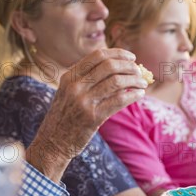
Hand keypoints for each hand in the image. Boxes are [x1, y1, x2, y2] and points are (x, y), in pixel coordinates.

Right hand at [27, 48, 146, 180]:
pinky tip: (139, 94)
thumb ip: (85, 80)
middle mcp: (75, 86)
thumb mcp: (67, 92)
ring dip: (134, 80)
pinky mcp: (93, 117)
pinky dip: (133, 95)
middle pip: (109, 66)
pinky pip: (119, 100)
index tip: (131, 57)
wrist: (52, 142)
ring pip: (116, 82)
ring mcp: (84, 101)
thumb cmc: (64, 117)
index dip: (118, 53)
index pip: (97, 56)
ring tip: (142, 83)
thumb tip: (117, 68)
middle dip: (129, 66)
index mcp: (69, 77)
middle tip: (139, 71)